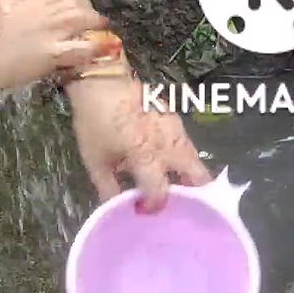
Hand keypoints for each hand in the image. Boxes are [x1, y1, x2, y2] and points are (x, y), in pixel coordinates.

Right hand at [0, 0, 113, 95]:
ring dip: (94, 24)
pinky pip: (84, 49)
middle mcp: (46, 6)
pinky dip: (96, 48)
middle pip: (79, 0)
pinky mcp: (52, 56)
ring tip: (96, 30)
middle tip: (83, 16)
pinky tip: (103, 49)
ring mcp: (51, 31)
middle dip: (83, 6)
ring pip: (87, 20)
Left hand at [67, 74, 210, 210]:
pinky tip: (165, 162)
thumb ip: (108, 187)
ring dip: (188, 176)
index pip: (161, 193)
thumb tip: (116, 207)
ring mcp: (177, 130)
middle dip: (193, 194)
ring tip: (170, 185)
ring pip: (195, 160)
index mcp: (148, 158)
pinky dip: (182, 158)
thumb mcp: (95, 160)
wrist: (103, 81)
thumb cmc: (96, 122)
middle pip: (198, 176)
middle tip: (175, 202)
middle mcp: (170, 146)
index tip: (144, 210)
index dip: (154, 206)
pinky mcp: (176, 119)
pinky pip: (187, 144)